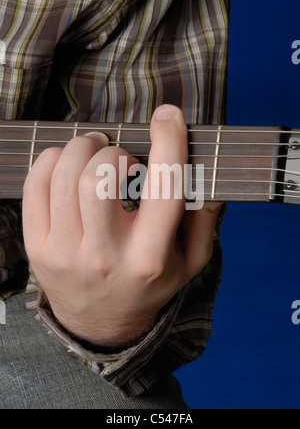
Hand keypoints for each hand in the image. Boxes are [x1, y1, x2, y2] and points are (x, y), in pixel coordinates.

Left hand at [23, 105, 221, 347]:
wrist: (101, 323)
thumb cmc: (148, 285)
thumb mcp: (190, 262)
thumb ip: (203, 218)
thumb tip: (205, 172)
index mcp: (150, 257)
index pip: (163, 189)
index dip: (168, 142)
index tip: (168, 116)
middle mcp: (105, 256)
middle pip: (100, 179)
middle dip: (113, 151)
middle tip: (120, 155)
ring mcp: (65, 252)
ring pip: (65, 176)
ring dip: (83, 149)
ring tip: (94, 153)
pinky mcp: (37, 246)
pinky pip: (35, 185)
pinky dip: (52, 160)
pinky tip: (68, 164)